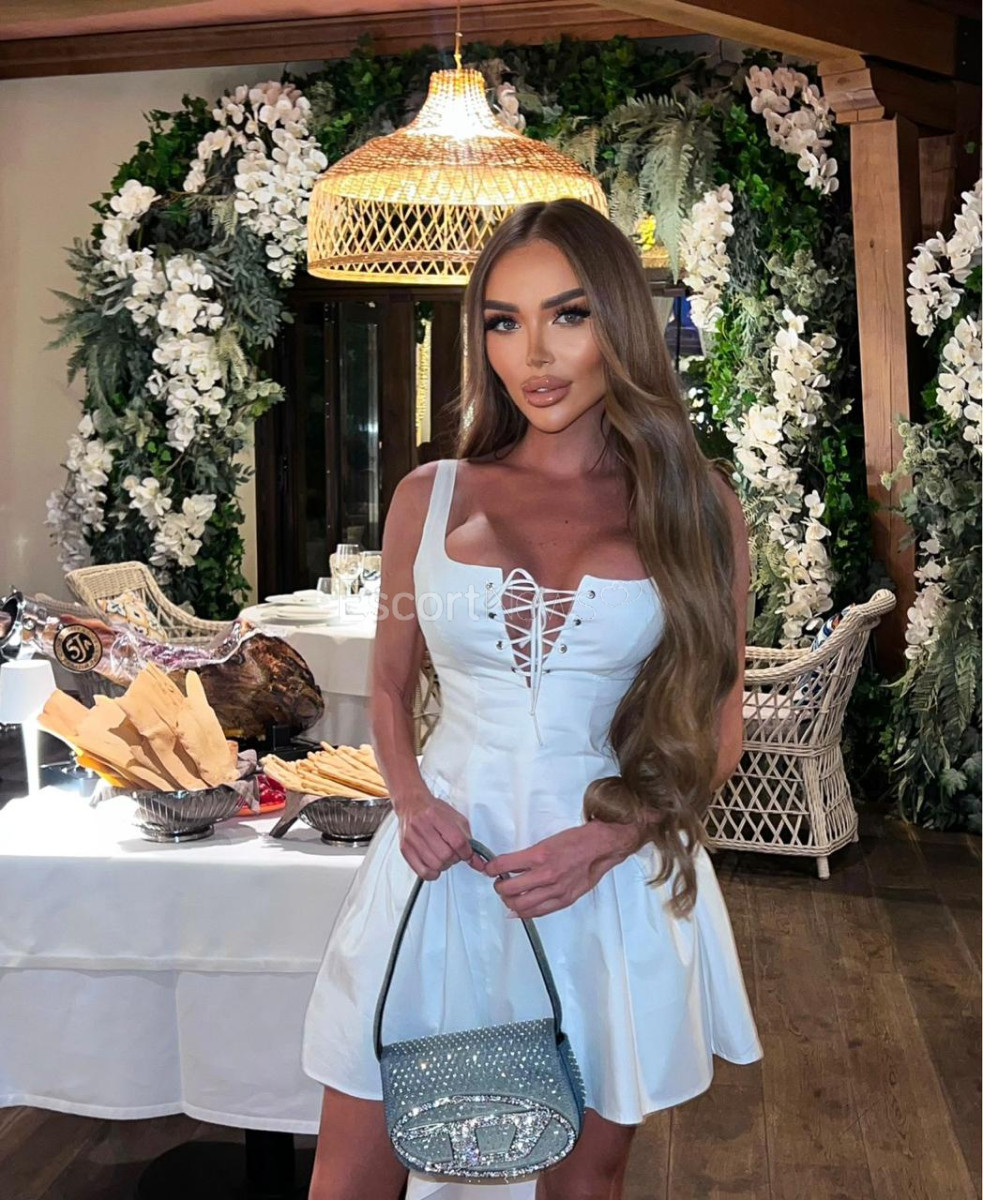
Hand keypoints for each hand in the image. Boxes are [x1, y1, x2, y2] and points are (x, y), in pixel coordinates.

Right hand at [396, 790, 484, 879]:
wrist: (411, 804)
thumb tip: (477, 860)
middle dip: (455, 858)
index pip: (457, 841)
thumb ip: (467, 837)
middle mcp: (421, 826)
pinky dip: (433, 873)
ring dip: (445, 865)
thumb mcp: (455, 817)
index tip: (468, 853)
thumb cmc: (433, 810)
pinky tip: (435, 866)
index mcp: (435, 815)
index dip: (466, 852)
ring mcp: (411, 839)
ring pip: (435, 864)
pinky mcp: (405, 849)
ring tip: (444, 857)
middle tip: (455, 853)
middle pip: (446, 854)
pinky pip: (422, 872)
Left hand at [482, 820, 638, 919]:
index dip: (491, 869)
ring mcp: (556, 890)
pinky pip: (538, 912)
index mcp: (539, 855)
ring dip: (509, 902)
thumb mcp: (546, 842)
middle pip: (509, 889)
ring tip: (509, 896)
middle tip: (499, 883)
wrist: (600, 847)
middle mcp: (546, 874)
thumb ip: (527, 858)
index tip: (489, 869)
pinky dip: (524, 913)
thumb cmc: (574, 841)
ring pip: (521, 905)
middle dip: (499, 887)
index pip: (504, 865)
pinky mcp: (564, 900)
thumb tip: (509, 869)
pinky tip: (518, 910)